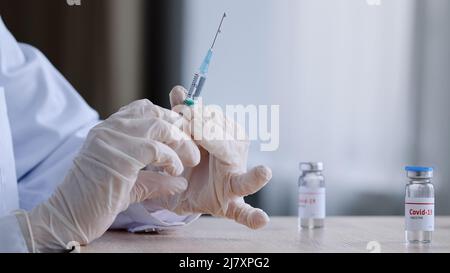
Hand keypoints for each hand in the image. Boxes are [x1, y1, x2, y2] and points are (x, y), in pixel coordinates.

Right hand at [25, 99, 199, 251]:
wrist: (69, 217)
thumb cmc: (97, 201)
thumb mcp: (131, 185)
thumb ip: (154, 178)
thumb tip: (181, 183)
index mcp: (108, 129)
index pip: (144, 108)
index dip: (168, 118)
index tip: (184, 134)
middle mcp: (109, 129)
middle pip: (155, 113)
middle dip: (179, 128)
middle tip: (193, 147)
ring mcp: (111, 139)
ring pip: (159, 127)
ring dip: (180, 143)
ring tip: (191, 160)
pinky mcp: (118, 156)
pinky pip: (156, 149)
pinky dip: (172, 159)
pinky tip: (175, 171)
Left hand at [147, 86, 271, 228]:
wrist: (182, 187)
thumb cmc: (191, 157)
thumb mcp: (186, 136)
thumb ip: (185, 114)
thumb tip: (178, 89)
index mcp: (227, 137)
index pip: (219, 123)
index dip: (201, 116)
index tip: (183, 109)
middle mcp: (236, 157)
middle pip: (233, 147)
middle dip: (213, 138)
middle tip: (190, 129)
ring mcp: (237, 183)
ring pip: (245, 177)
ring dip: (253, 177)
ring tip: (264, 173)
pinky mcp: (232, 205)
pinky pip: (245, 212)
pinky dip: (253, 216)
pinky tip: (261, 220)